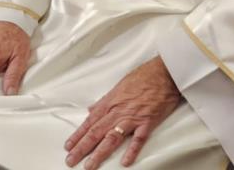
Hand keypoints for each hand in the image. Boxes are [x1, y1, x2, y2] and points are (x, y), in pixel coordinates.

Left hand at [64, 58, 183, 168]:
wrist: (164, 72)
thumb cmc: (144, 76)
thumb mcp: (119, 85)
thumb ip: (104, 100)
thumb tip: (92, 109)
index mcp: (110, 103)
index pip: (89, 122)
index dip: (77, 136)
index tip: (68, 146)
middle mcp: (118, 112)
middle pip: (96, 132)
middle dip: (81, 148)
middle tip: (71, 160)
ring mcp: (132, 118)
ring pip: (112, 138)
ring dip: (99, 153)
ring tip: (90, 165)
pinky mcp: (147, 122)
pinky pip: (138, 139)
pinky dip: (131, 151)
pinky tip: (125, 161)